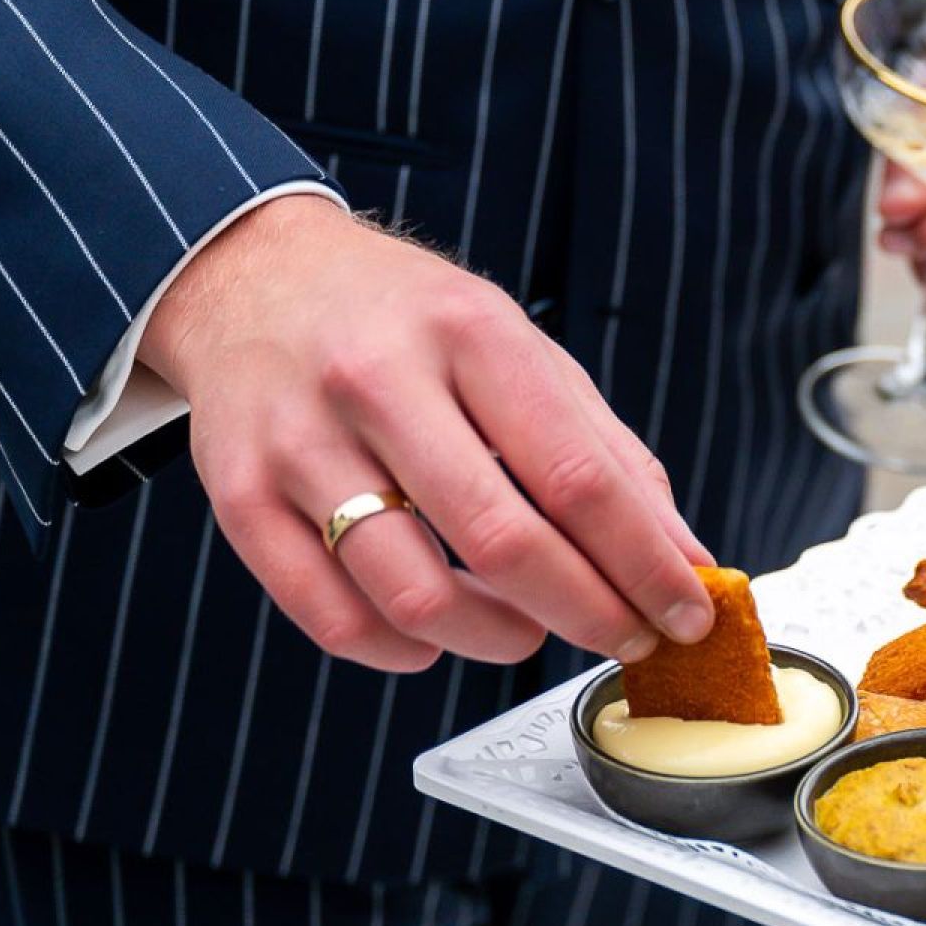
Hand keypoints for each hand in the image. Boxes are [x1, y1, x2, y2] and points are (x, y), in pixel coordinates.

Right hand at [143, 197, 715, 673]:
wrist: (256, 276)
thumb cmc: (408, 322)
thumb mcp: (522, 351)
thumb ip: (608, 454)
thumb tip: (683, 557)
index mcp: (470, 334)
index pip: (579, 476)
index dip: (645, 563)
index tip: (686, 612)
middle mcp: (378, 381)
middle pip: (504, 542)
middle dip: (588, 614)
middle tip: (625, 637)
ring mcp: (300, 442)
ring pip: (415, 595)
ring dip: (497, 639)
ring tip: (528, 629)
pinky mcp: (239, 495)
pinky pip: (333, 617)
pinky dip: (404, 649)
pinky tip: (437, 633)